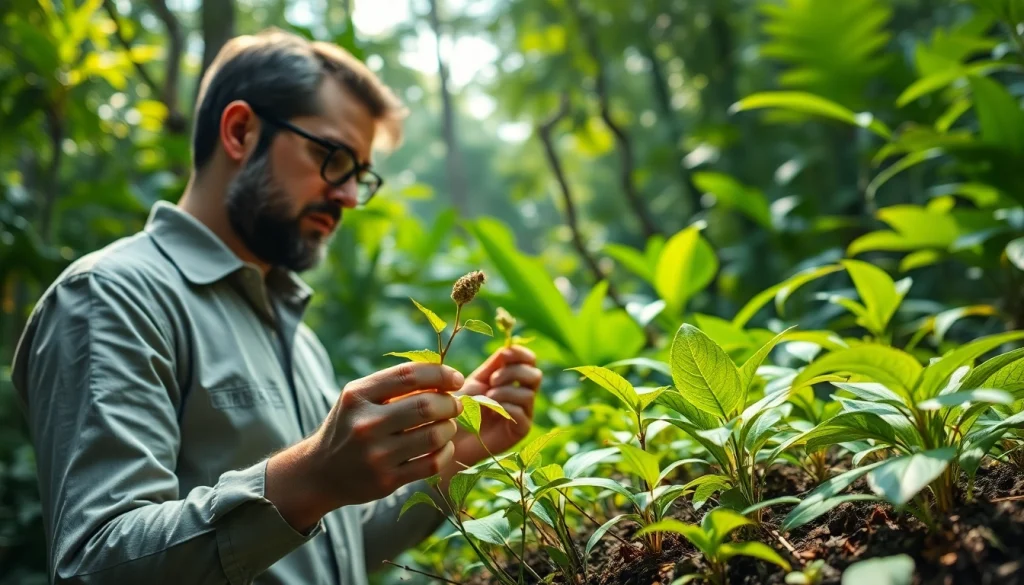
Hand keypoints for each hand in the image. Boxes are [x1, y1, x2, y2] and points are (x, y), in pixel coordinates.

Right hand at [266, 362, 464, 530]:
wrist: (320, 472)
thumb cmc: (349, 426)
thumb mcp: (359, 398)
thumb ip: (394, 384)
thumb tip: (445, 376)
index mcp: (358, 396)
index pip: (409, 375)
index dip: (441, 374)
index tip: (456, 378)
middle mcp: (365, 424)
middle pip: (426, 406)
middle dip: (450, 403)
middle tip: (455, 404)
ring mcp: (376, 455)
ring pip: (434, 436)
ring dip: (450, 427)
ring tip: (448, 425)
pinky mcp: (386, 481)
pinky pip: (432, 463)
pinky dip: (446, 452)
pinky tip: (443, 446)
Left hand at [447, 346, 541, 471]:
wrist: (449, 434)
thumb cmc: (459, 407)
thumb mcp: (476, 380)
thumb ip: (494, 364)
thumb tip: (509, 347)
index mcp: (512, 379)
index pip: (530, 361)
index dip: (521, 354)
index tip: (504, 355)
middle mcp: (521, 395)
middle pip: (535, 375)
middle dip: (513, 373)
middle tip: (492, 380)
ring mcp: (523, 413)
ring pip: (529, 394)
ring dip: (506, 391)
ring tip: (488, 398)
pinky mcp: (520, 431)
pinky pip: (522, 412)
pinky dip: (506, 407)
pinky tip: (491, 411)